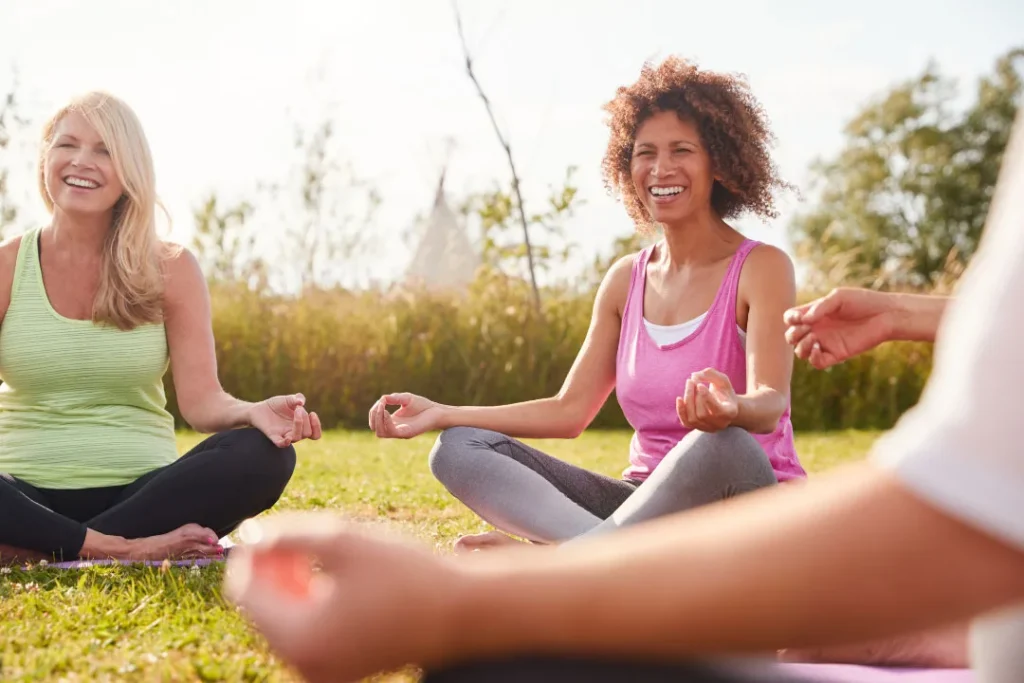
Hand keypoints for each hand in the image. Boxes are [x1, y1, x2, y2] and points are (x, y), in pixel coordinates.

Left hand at [224, 514, 462, 682]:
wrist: (461, 612)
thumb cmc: (405, 573)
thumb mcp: (342, 540)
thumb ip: (288, 534)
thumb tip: (248, 534)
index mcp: (300, 638)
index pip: (245, 590)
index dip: (253, 552)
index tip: (274, 526)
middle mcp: (305, 665)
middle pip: (260, 608)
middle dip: (271, 568)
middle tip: (299, 536)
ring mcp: (323, 672)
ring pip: (282, 620)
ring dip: (288, 584)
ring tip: (317, 552)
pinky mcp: (341, 669)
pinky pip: (305, 634)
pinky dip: (308, 603)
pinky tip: (332, 575)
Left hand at [250, 394, 321, 447]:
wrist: (259, 408)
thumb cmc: (276, 405)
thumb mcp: (288, 399)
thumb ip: (296, 399)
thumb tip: (301, 402)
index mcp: (301, 426)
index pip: (314, 434)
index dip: (316, 426)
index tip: (312, 413)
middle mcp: (294, 432)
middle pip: (307, 433)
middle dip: (306, 419)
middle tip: (298, 408)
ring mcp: (284, 435)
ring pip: (297, 438)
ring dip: (299, 424)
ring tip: (296, 410)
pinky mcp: (273, 436)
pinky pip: (281, 444)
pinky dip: (285, 442)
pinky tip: (287, 437)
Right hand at [368, 393, 443, 438]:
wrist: (438, 411)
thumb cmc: (423, 406)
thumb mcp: (405, 398)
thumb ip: (394, 398)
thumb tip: (382, 399)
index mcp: (393, 422)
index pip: (375, 421)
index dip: (374, 411)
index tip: (381, 401)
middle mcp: (395, 429)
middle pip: (375, 429)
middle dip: (373, 416)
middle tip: (380, 405)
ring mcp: (400, 433)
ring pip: (380, 433)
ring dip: (378, 420)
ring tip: (382, 408)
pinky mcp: (407, 433)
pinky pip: (391, 432)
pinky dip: (386, 422)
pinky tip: (387, 412)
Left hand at [677, 368, 738, 432]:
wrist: (724, 406)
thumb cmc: (723, 391)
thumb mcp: (722, 380)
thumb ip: (711, 374)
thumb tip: (694, 376)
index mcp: (730, 413)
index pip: (716, 410)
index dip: (706, 397)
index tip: (699, 385)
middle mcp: (720, 424)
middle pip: (702, 414)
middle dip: (694, 396)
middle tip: (691, 381)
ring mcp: (708, 428)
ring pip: (693, 419)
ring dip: (688, 400)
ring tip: (689, 385)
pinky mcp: (697, 427)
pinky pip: (686, 423)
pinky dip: (681, 411)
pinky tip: (679, 399)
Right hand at [783, 288, 896, 368]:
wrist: (886, 315)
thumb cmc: (864, 302)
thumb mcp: (839, 297)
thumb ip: (819, 307)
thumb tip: (804, 321)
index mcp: (815, 314)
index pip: (791, 319)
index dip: (790, 319)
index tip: (798, 317)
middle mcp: (818, 329)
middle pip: (792, 337)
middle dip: (792, 334)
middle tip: (807, 329)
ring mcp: (826, 342)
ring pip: (801, 352)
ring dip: (801, 347)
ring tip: (813, 339)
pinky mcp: (836, 354)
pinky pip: (817, 363)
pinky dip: (812, 358)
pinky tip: (818, 348)